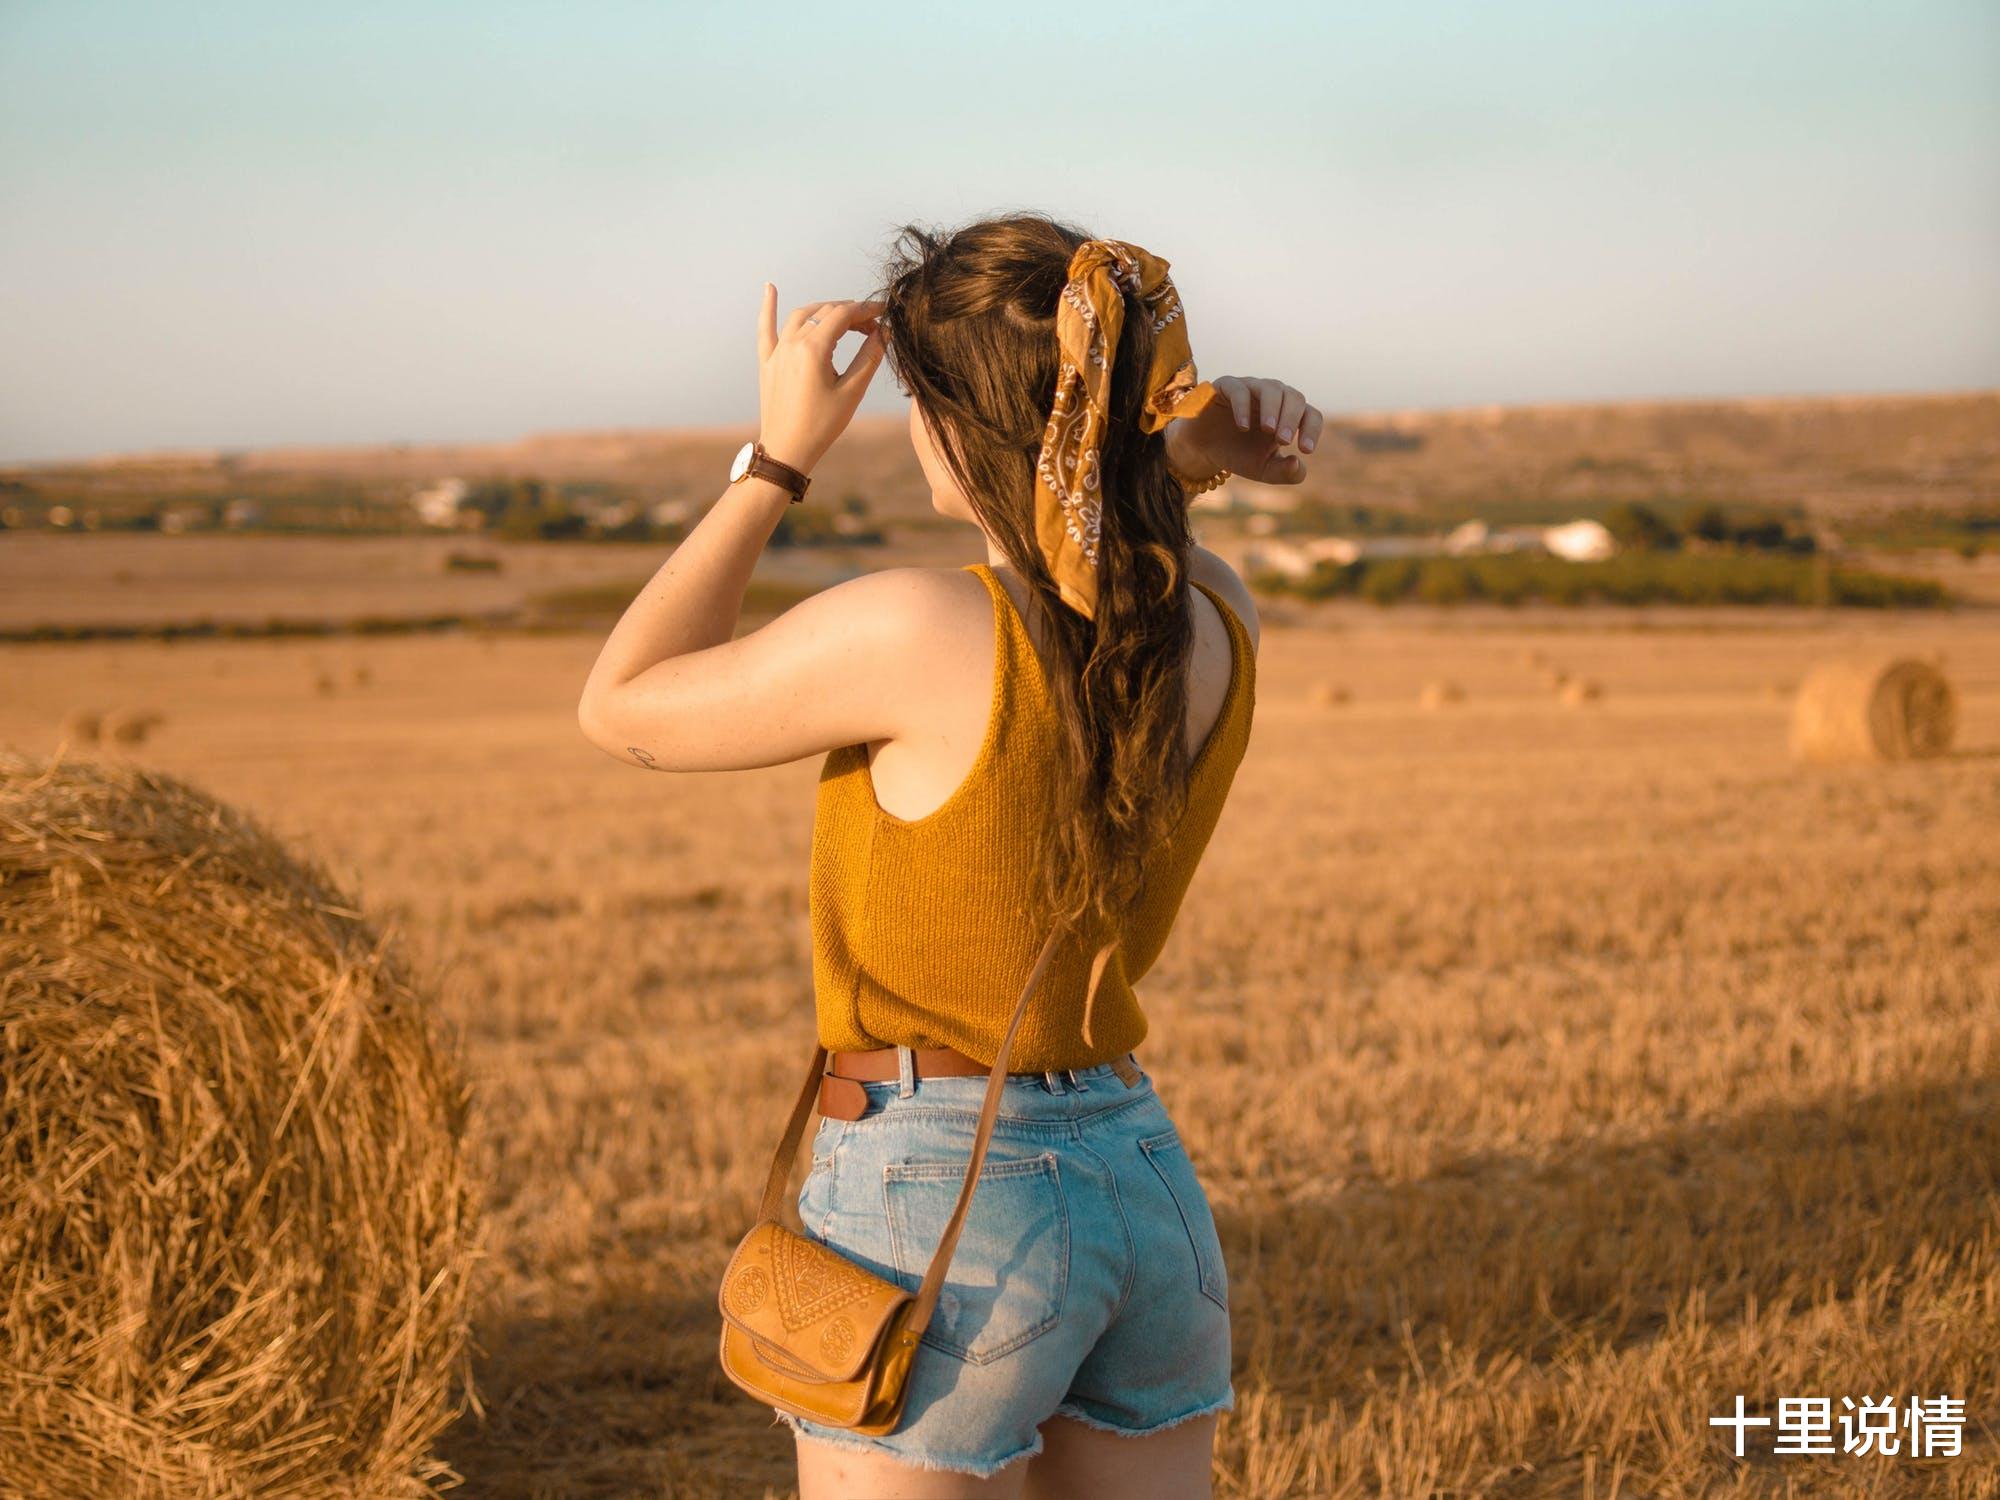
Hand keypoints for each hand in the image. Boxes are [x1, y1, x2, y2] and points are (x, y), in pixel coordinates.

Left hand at [755, 287, 886, 475]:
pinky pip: (766, 328)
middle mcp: (792, 343)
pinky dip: (767, 307)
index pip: (843, 315)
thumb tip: (883, 332)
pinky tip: (769, 287)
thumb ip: (869, 357)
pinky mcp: (768, 362)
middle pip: (825, 312)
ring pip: (802, 315)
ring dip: (824, 309)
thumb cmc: (821, 425)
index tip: (883, 312)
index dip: (866, 310)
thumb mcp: (852, 391)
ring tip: (844, 316)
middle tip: (872, 324)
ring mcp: (777, 351)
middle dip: (850, 312)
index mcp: (813, 349)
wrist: (787, 449)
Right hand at [1165, 375, 1322, 485]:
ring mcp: (1250, 388)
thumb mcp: (1263, 471)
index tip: (1305, 450)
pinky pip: (1239, 389)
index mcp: (1287, 414)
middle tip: (1283, 441)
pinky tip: (1244, 426)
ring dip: (1273, 409)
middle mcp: (1272, 396)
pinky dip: (1243, 406)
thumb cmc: (1237, 455)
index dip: (1312, 430)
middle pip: (1294, 397)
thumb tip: (1298, 464)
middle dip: (1291, 419)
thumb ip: (1284, 473)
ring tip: (1269, 431)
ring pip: (1270, 388)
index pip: (1310, 414)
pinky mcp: (1226, 386)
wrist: (1202, 451)